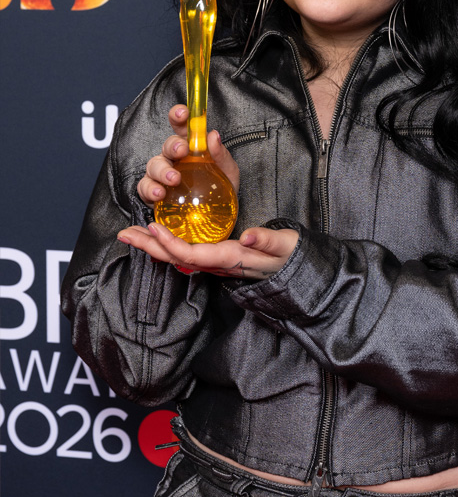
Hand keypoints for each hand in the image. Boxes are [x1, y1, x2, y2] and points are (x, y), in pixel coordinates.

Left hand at [117, 222, 298, 280]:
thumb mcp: (284, 245)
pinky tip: (155, 236)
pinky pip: (184, 254)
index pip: (193, 254)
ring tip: (131, 232)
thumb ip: (267, 240)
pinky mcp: (214, 258)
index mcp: (231, 258)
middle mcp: (218, 264)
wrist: (294, 268)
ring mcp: (214, 263)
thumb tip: (247, 235)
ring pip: (177, 257)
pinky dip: (166, 244)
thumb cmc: (288, 255)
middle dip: (149, 246)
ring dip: (152, 246)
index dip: (170, 243)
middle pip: (176, 259)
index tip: (153, 227)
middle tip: (124, 232)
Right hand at [137, 105, 239, 206]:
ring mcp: (161, 175)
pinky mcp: (153, 193)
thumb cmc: (220, 190)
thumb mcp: (228, 172)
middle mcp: (173, 158)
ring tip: (173, 179)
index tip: (183, 113)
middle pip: (167, 146)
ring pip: (153, 165)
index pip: (182, 127)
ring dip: (162, 170)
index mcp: (191, 148)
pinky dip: (149, 189)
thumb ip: (222, 155)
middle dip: (172, 146)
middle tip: (182, 151)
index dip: (178, 116)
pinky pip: (144, 187)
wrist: (214, 218)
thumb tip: (213, 135)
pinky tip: (159, 194)